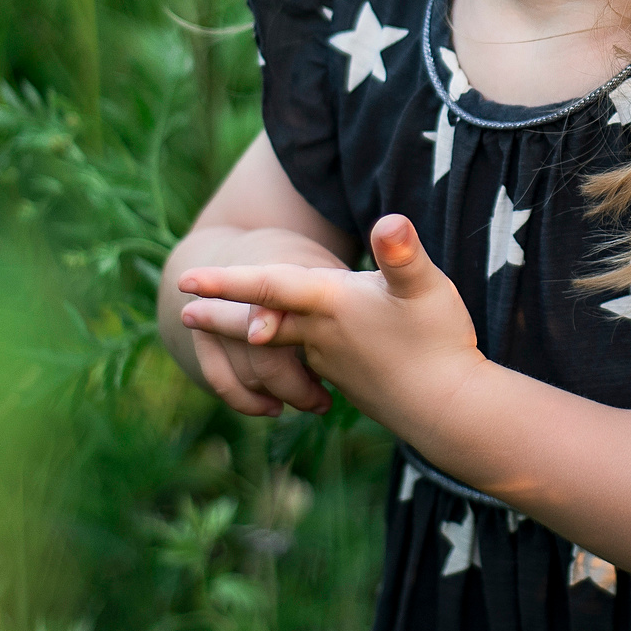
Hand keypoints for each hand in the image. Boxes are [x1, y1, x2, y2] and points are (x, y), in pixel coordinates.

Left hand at [178, 216, 483, 434]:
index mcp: (331, 303)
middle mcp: (321, 333)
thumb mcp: (426, 289)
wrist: (447, 409)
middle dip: (221, 315)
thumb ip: (403, 255)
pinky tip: (301, 351)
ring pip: (283, 343)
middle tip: (184, 313)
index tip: (185, 278)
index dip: (227, 280)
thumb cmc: (438, 344)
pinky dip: (293, 355)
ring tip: (238, 330)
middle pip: (261, 320)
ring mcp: (332, 360)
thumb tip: (390, 221)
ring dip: (254, 334)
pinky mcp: (349, 379)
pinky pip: (308, 362)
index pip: (269, 286)